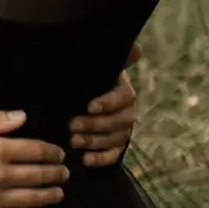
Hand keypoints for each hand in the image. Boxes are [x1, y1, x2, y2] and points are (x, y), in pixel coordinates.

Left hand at [69, 41, 140, 165]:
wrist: (76, 98)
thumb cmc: (84, 80)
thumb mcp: (94, 67)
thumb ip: (111, 57)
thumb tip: (136, 48)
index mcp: (122, 89)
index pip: (124, 97)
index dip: (108, 103)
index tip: (89, 106)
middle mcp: (126, 111)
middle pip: (121, 121)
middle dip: (96, 124)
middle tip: (72, 125)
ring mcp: (122, 130)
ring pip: (116, 139)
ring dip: (95, 141)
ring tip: (73, 141)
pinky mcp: (115, 147)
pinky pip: (113, 155)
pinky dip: (101, 159)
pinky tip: (85, 159)